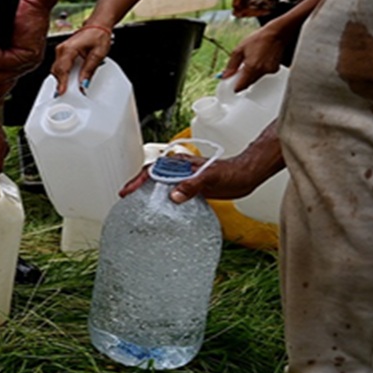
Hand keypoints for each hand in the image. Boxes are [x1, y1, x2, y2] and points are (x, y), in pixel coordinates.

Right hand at [51, 26, 113, 94]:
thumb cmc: (98, 35)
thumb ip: (89, 70)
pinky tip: (69, 80)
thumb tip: (83, 83)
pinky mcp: (63, 53)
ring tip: (69, 89)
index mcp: (69, 48)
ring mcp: (61, 50)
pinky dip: (63, 74)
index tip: (62, 92)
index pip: (63, 69)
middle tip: (67, 95)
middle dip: (61, 83)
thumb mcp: (98, 54)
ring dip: (62, 79)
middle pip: (57, 71)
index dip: (62, 82)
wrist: (98, 25)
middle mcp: (62, 49)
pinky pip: (60, 66)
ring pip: (57, 69)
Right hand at [119, 152, 278, 203]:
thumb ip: (192, 185)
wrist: (246, 175)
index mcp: (180, 164)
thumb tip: (174, 195)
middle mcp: (180, 170)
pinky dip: (162, 199)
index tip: (127, 191)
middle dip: (137, 186)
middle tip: (126, 198)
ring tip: (136, 203)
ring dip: (148, 193)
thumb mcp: (211, 178)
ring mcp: (185, 179)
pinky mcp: (191, 188)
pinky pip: (171, 192)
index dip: (138, 181)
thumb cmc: (231, 172)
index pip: (153, 171)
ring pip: (160, 184)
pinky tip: (161, 208)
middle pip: (152, 176)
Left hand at [222, 23, 285, 91]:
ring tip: (250, 61)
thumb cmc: (258, 39)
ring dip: (250, 75)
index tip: (231, 85)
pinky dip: (258, 71)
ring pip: (256, 79)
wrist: (276, 34)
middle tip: (238, 70)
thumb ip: (231, 65)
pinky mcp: (275, 70)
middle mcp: (262, 71)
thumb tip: (225, 76)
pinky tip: (259, 60)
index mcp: (252, 67)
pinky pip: (263, 74)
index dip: (235, 87)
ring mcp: (269, 71)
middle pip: (248, 83)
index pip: (242, 86)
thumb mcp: (239, 50)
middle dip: (242, 79)